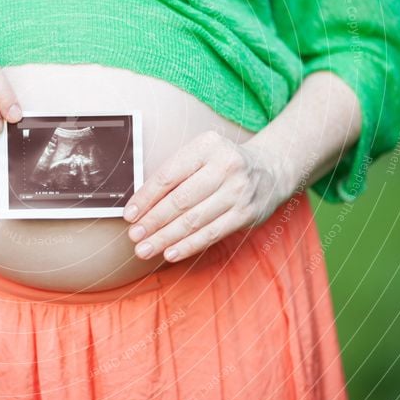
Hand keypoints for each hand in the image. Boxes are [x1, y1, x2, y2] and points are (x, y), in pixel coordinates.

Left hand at [122, 130, 298, 262]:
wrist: (270, 169)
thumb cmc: (222, 163)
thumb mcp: (201, 154)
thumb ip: (175, 173)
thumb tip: (140, 206)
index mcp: (207, 146)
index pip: (168, 175)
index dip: (146, 198)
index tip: (129, 214)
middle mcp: (226, 166)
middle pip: (180, 200)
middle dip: (153, 221)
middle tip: (134, 236)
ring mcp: (238, 191)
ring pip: (194, 220)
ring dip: (166, 238)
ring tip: (145, 249)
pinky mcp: (247, 214)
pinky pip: (212, 234)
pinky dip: (188, 246)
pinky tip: (170, 253)